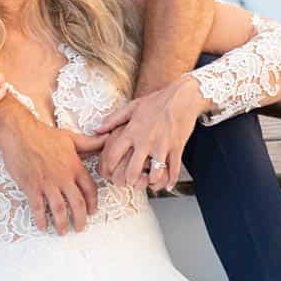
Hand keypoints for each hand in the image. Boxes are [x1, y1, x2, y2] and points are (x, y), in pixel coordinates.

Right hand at [0, 116, 106, 233]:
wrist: (19, 133)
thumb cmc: (44, 134)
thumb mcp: (71, 138)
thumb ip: (90, 143)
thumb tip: (107, 139)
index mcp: (74, 167)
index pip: (90, 189)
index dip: (93, 202)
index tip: (92, 211)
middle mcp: (63, 177)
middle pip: (77, 203)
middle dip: (80, 219)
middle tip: (80, 228)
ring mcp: (47, 183)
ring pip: (59, 208)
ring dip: (62, 223)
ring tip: (63, 231)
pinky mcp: (31, 186)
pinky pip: (38, 207)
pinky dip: (41, 219)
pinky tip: (42, 226)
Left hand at [96, 76, 206, 191]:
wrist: (184, 96)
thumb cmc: (157, 100)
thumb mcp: (132, 106)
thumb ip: (113, 119)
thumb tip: (96, 130)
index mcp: (132, 131)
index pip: (113, 155)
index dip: (108, 169)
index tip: (110, 174)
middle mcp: (145, 141)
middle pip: (132, 171)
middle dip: (129, 181)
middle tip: (130, 182)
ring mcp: (162, 145)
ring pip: (154, 174)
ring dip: (151, 181)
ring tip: (149, 181)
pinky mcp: (177, 147)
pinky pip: (173, 169)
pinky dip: (170, 180)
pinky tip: (167, 185)